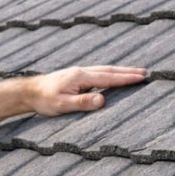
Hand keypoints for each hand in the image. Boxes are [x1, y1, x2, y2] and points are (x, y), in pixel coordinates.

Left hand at [27, 65, 146, 116]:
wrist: (29, 92)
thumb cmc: (44, 100)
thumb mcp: (62, 105)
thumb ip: (83, 103)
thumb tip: (103, 100)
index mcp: (80, 77)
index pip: (108, 78)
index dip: (126, 78)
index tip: (141, 77)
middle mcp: (81, 72)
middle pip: (109, 70)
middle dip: (128, 71)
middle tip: (145, 72)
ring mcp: (79, 73)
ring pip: (104, 70)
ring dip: (120, 71)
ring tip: (134, 72)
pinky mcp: (76, 77)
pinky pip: (98, 73)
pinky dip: (110, 74)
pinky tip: (113, 77)